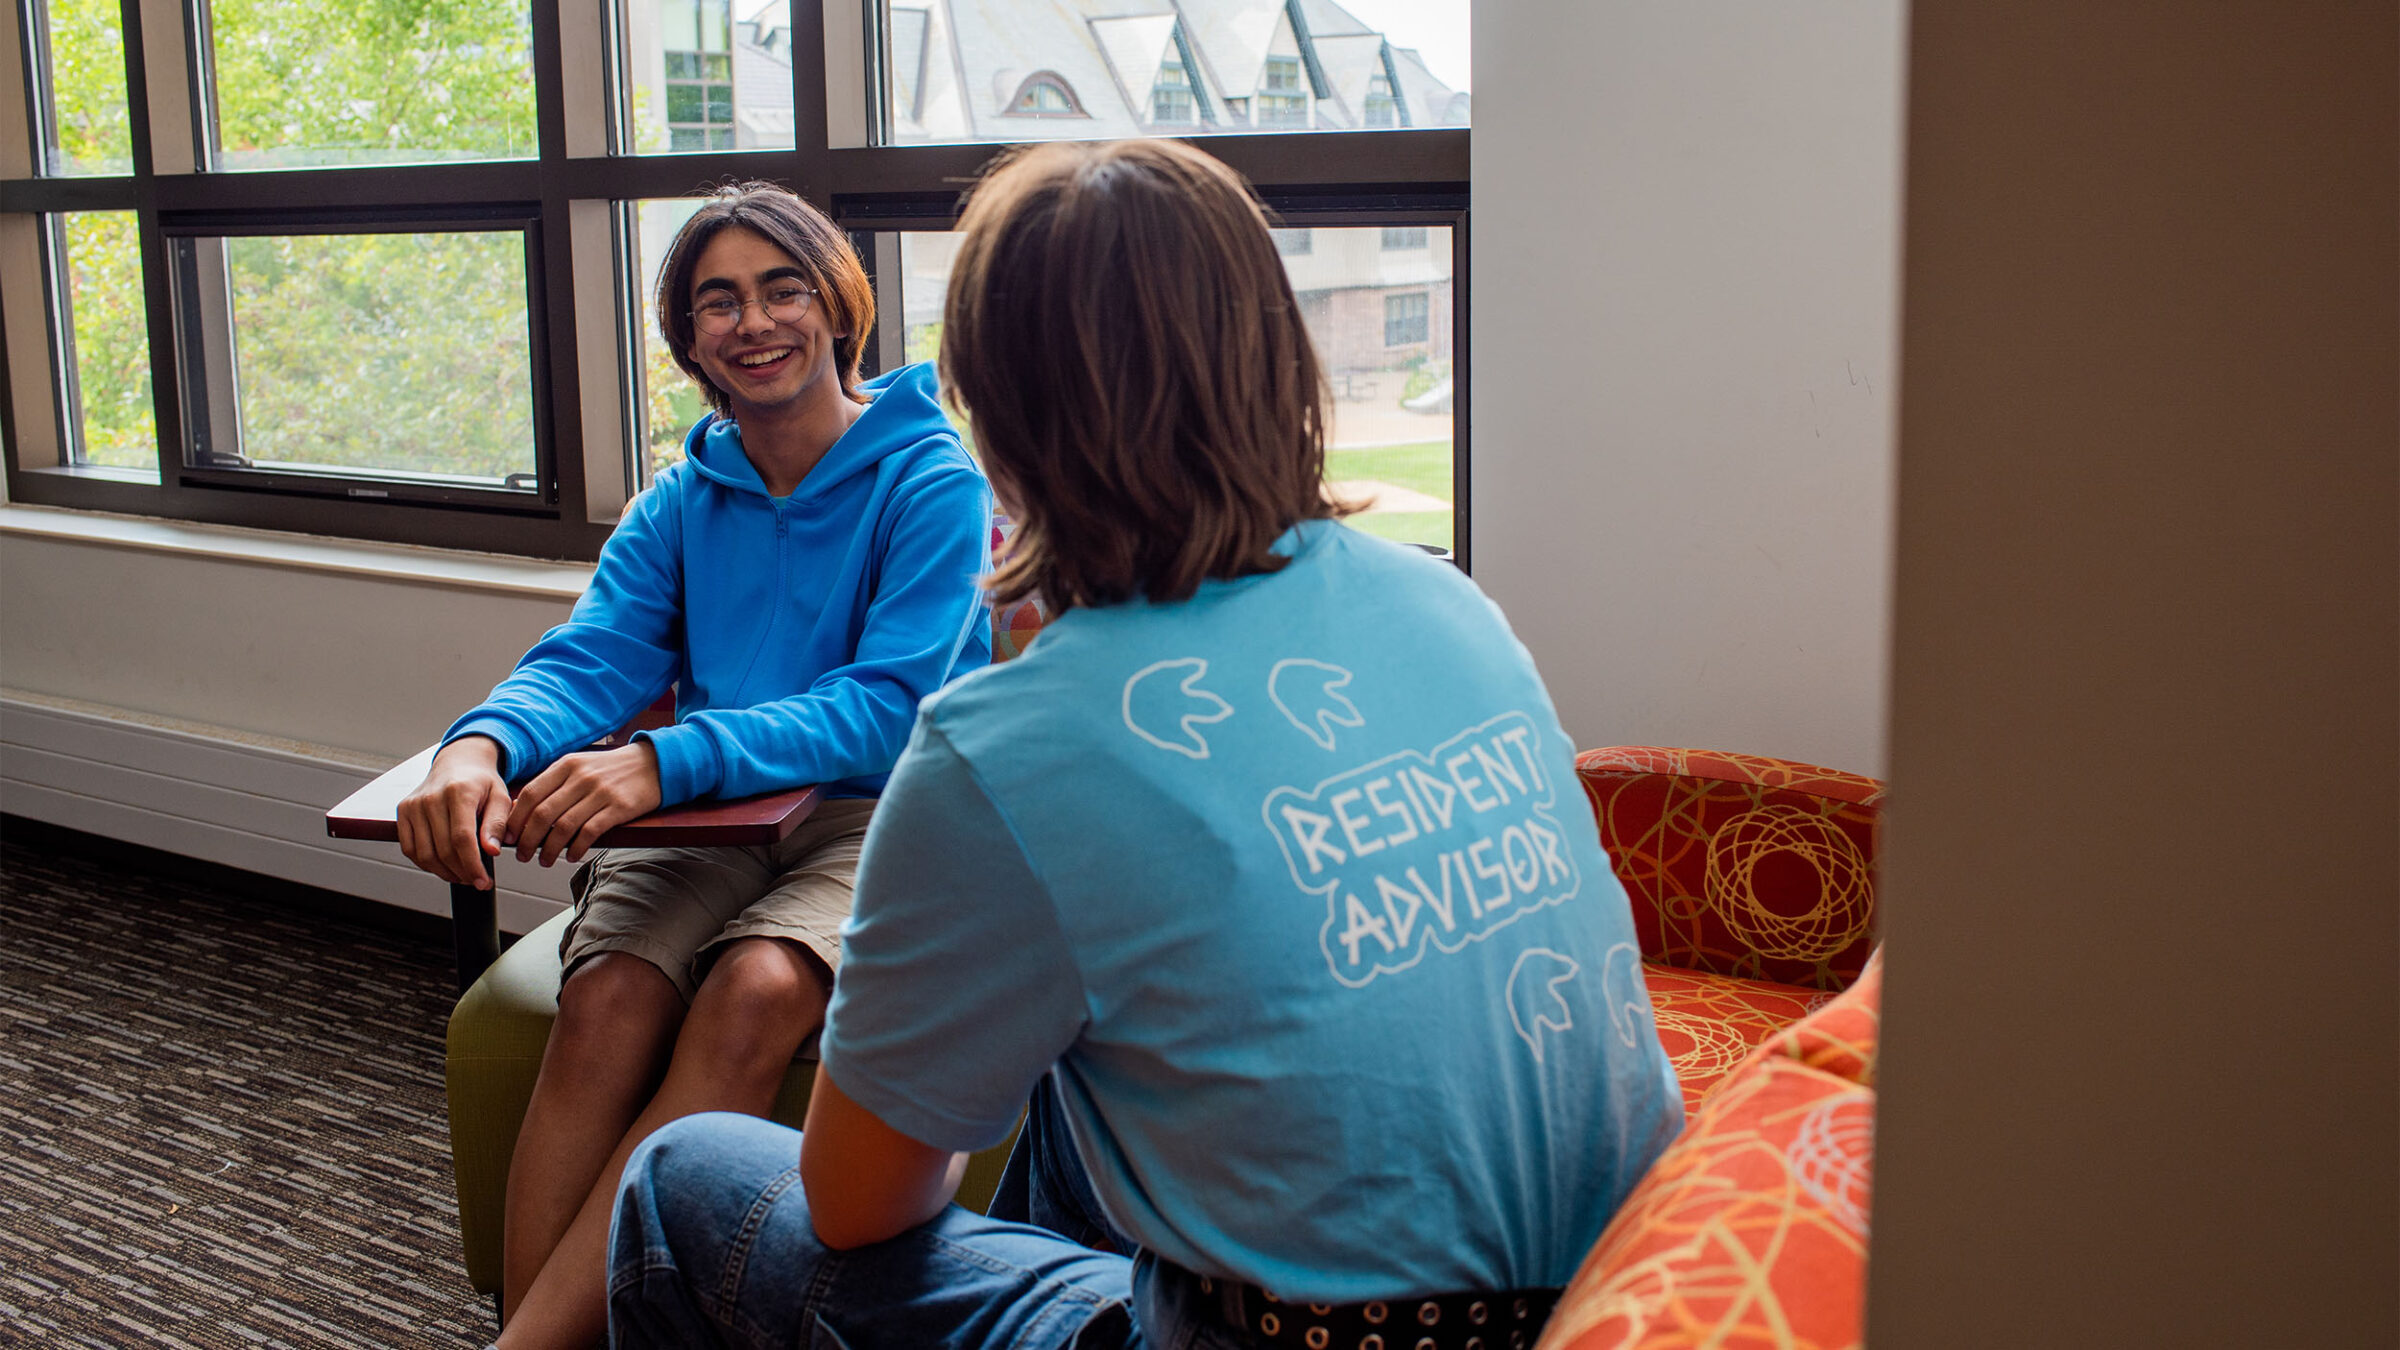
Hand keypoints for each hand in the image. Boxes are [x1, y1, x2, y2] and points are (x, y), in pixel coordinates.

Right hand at [396, 737, 511, 889]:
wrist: (458, 763)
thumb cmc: (481, 782)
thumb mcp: (500, 797)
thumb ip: (498, 824)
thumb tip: (492, 851)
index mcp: (458, 791)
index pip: (462, 838)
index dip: (473, 865)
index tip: (484, 881)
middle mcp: (431, 797)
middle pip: (443, 850)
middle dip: (462, 872)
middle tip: (476, 880)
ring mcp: (414, 805)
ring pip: (425, 854)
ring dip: (444, 872)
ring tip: (462, 875)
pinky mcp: (403, 811)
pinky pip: (410, 848)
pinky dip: (426, 864)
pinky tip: (444, 866)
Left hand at [505, 742, 662, 867]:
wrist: (653, 764)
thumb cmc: (611, 769)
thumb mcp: (579, 766)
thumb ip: (553, 784)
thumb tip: (520, 809)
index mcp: (566, 765)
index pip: (531, 794)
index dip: (516, 819)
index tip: (509, 836)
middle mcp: (580, 777)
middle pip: (543, 813)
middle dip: (527, 840)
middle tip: (523, 856)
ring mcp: (600, 792)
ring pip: (563, 826)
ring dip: (549, 849)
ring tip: (544, 861)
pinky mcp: (618, 808)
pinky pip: (589, 832)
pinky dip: (576, 848)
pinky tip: (571, 856)